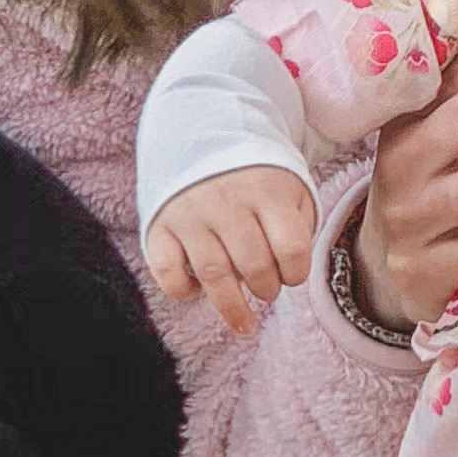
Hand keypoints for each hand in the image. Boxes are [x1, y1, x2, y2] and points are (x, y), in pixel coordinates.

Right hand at [145, 166, 319, 337]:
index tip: (293, 274)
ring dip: (232, 306)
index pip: (290, 246)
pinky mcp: (160, 225)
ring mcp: (190, 213)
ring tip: (245, 321)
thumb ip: (297, 225)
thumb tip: (289, 271)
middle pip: (253, 264)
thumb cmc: (255, 176)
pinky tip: (197, 290)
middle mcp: (226, 202)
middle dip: (267, 289)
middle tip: (267, 289)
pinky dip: (182, 290)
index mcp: (266, 191)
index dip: (297, 272)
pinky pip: (167, 271)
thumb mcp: (289, 186)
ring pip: (213, 274)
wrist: (200, 136)